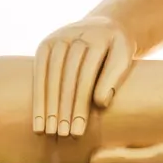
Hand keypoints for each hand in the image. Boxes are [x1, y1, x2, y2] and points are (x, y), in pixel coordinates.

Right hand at [33, 17, 133, 135]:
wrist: (105, 27)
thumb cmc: (117, 51)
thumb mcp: (124, 58)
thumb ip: (114, 78)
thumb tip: (100, 103)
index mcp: (99, 37)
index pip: (86, 76)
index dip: (81, 105)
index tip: (80, 130)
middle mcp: (75, 34)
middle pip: (68, 78)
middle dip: (64, 109)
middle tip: (63, 135)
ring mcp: (58, 37)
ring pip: (51, 76)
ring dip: (49, 106)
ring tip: (49, 132)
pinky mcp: (45, 44)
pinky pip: (39, 73)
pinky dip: (38, 98)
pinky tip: (38, 120)